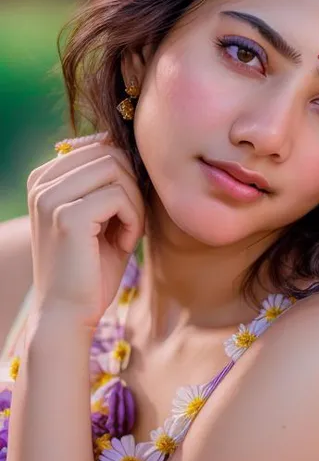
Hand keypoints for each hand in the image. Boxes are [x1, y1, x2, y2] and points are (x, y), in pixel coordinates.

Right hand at [26, 137, 145, 327]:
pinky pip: (120, 196)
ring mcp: (50, 197)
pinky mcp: (67, 216)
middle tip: (131, 223)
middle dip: (133, 187)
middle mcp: (42, 182)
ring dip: (135, 204)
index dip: (127, 176)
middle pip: (111, 154)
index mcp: (45, 177)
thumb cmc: (92, 266)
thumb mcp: (103, 214)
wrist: (69, 315)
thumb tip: (135, 146)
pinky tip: (125, 243)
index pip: (102, 147)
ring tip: (126, 233)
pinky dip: (134, 220)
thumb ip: (113, 180)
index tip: (125, 211)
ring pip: (117, 170)